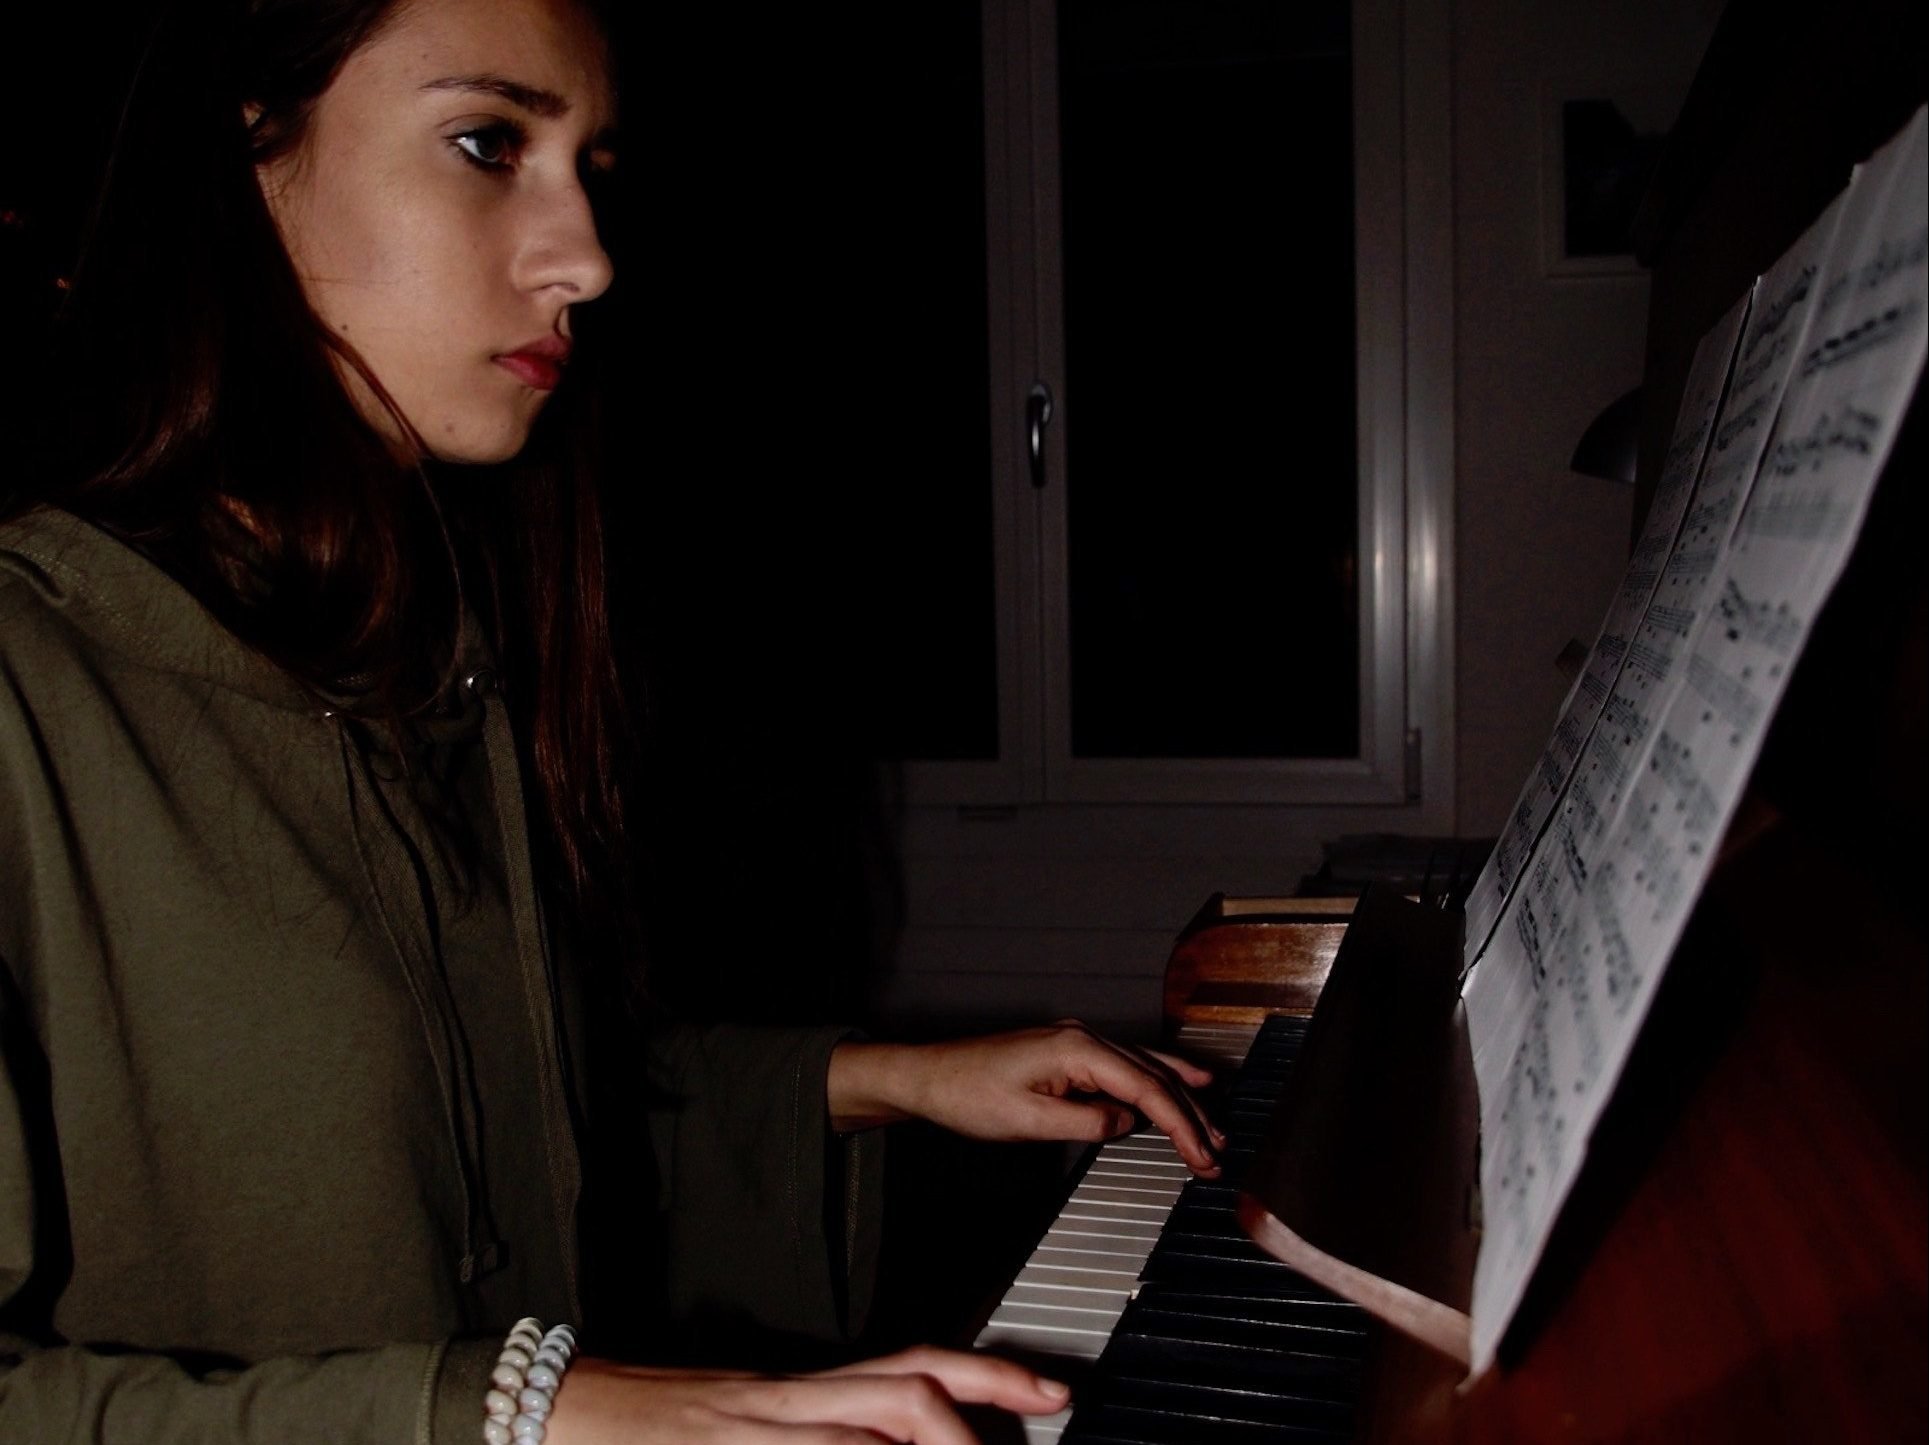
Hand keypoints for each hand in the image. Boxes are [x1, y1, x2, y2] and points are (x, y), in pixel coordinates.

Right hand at [543, 1346, 1069, 1443]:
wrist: (577, 1409)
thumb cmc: (671, 1423)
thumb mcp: (764, 1418)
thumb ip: (833, 1424)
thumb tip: (910, 1435)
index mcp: (812, 1390)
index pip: (916, 1368)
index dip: (990, 1377)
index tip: (1047, 1392)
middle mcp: (798, 1402)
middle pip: (908, 1388)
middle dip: (983, 1410)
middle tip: (1043, 1408)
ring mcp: (766, 1429)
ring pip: (869, 1426)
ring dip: (934, 1442)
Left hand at [828, 1021, 1225, 1174]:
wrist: (929, 1077)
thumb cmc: (968, 1096)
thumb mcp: (1028, 1121)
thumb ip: (1086, 1122)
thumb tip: (1127, 1121)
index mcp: (1078, 1049)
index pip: (1146, 1089)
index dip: (1181, 1125)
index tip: (1203, 1155)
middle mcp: (1084, 1038)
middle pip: (1153, 1075)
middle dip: (1190, 1114)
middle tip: (1218, 1151)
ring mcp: (1077, 1042)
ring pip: (1144, 1067)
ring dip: (1179, 1097)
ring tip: (1213, 1124)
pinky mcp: (1069, 1054)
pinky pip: (1125, 1066)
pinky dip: (1155, 1081)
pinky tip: (1177, 1084)